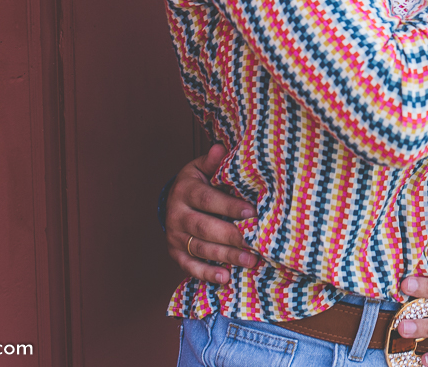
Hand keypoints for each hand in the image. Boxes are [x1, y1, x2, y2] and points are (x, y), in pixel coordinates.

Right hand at [166, 144, 260, 283]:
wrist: (173, 201)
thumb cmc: (196, 183)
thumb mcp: (202, 168)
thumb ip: (212, 161)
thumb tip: (220, 148)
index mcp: (184, 190)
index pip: (207, 199)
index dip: (229, 206)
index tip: (252, 213)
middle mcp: (176, 215)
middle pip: (204, 228)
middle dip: (231, 237)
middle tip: (254, 244)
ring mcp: (174, 236)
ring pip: (200, 249)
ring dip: (226, 257)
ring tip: (250, 262)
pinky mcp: (176, 253)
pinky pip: (190, 266)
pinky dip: (207, 274)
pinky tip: (226, 278)